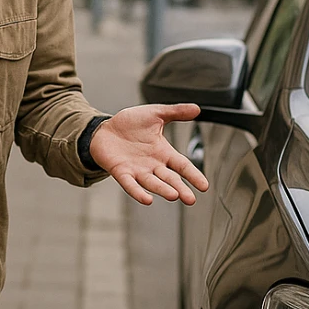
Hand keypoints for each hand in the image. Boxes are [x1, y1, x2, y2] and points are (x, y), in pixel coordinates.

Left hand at [87, 104, 208, 205]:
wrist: (104, 129)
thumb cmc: (129, 124)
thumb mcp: (155, 114)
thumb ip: (176, 112)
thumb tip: (197, 109)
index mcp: (163, 152)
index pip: (182, 166)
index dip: (193, 175)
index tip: (204, 186)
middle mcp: (152, 165)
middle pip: (169, 179)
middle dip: (180, 189)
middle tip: (190, 199)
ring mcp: (137, 170)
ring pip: (152, 183)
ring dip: (163, 190)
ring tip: (174, 196)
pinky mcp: (121, 172)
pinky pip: (130, 185)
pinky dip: (138, 192)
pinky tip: (147, 199)